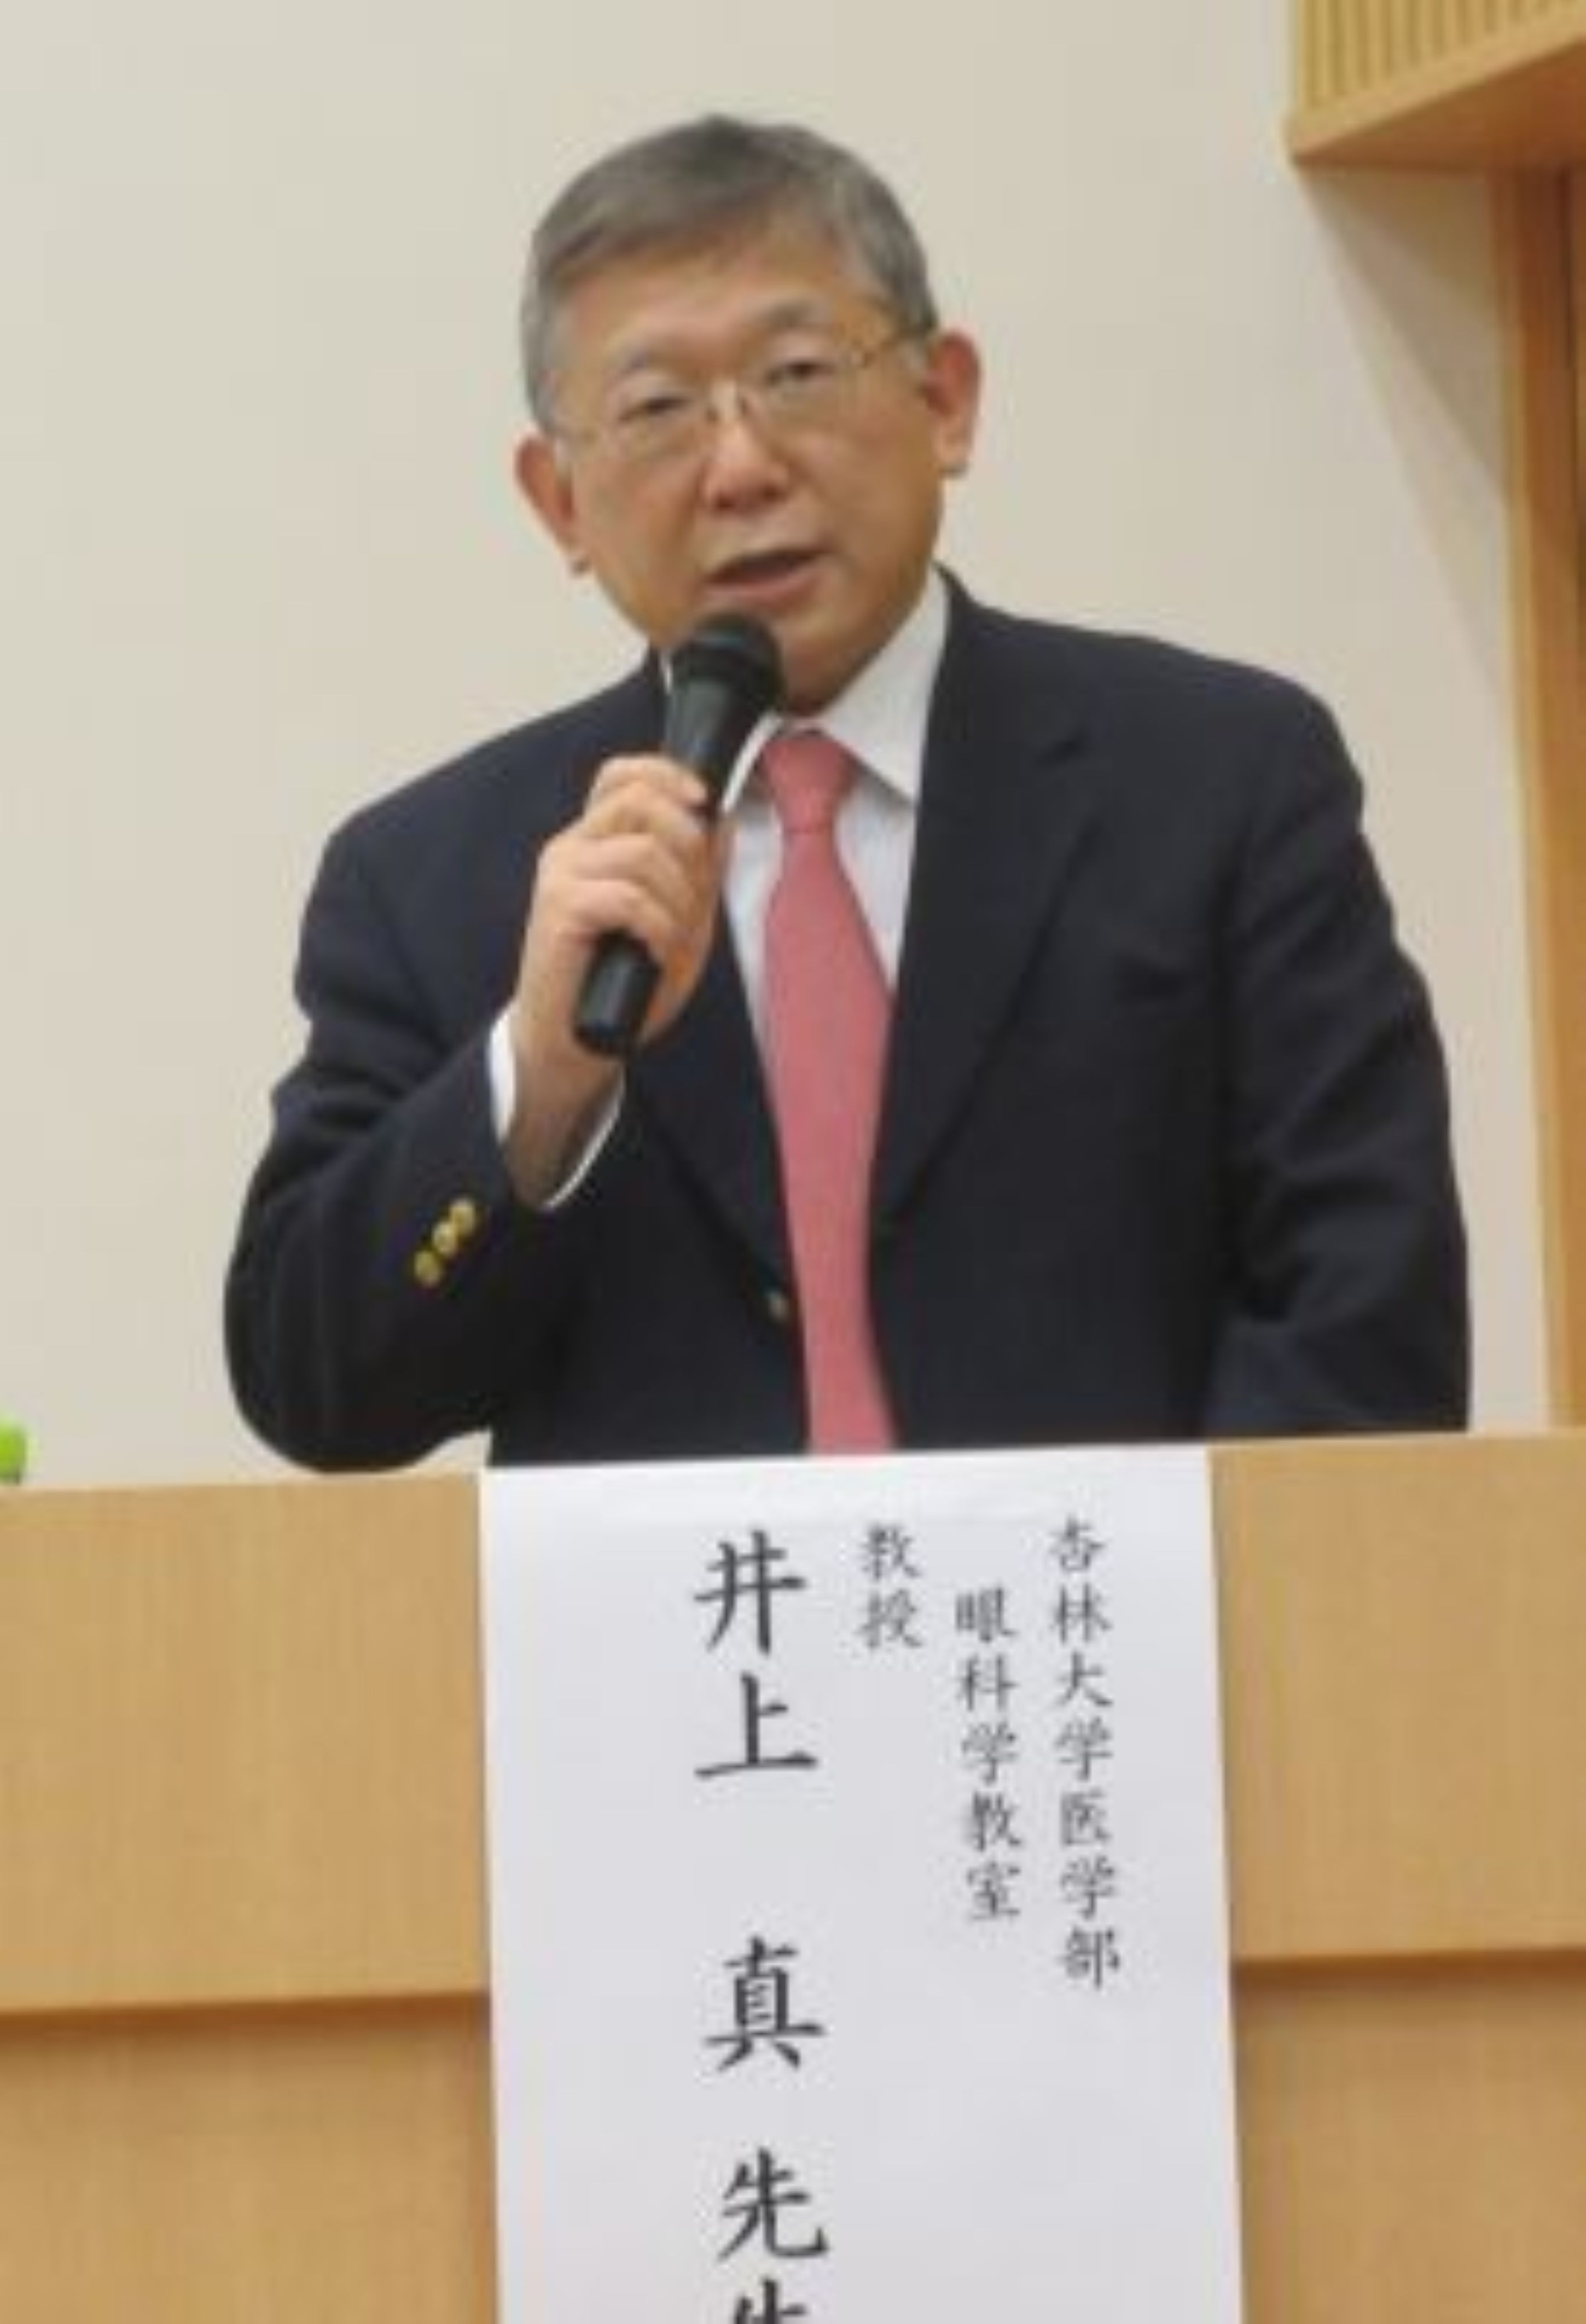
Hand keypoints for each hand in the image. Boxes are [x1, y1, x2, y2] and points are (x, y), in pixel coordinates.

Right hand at [503, 755, 729, 1198]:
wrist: (576, 1042)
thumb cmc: (625, 983)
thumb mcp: (679, 919)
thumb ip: (698, 870)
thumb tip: (722, 819)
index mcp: (595, 841)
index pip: (622, 775)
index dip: (667, 774)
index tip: (703, 801)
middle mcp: (571, 847)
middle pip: (641, 802)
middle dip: (689, 847)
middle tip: (694, 899)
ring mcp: (560, 875)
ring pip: (644, 852)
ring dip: (679, 900)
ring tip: (673, 939)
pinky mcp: (558, 909)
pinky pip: (629, 897)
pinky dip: (658, 927)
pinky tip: (654, 952)